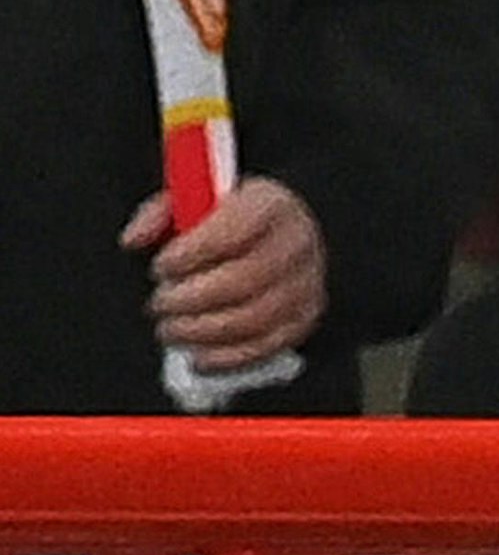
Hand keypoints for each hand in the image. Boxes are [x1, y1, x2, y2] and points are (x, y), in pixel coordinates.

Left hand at [122, 177, 327, 371]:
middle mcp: (296, 242)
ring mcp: (306, 282)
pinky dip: (227, 357)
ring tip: (172, 328)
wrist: (275, 233)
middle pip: (243, 280)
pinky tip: (198, 354)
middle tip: (160, 304)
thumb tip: (135, 239)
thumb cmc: (231, 217)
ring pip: (254, 319)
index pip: (234, 230)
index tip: (161, 266)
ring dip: (202, 330)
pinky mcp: (305, 316)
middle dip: (189, 299)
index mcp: (270, 204)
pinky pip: (267, 346)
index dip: (192, 253)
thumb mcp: (194, 196)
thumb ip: (159, 213)